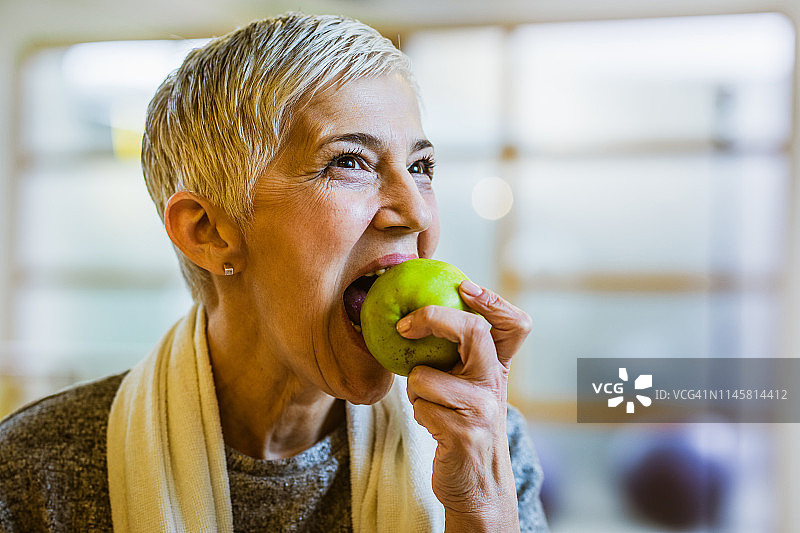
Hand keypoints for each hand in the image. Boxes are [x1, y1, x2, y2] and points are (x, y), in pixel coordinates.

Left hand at [397, 279, 531, 532]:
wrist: (478, 487)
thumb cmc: (464, 428)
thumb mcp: (472, 391)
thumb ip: (460, 359)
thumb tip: (417, 317)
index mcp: (498, 369)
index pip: (515, 325)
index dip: (493, 300)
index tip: (464, 286)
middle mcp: (494, 384)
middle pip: (474, 330)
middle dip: (434, 319)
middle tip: (405, 325)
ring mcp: (481, 408)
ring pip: (425, 375)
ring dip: (415, 390)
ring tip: (430, 407)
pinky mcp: (462, 432)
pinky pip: (419, 405)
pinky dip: (417, 413)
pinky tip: (434, 427)